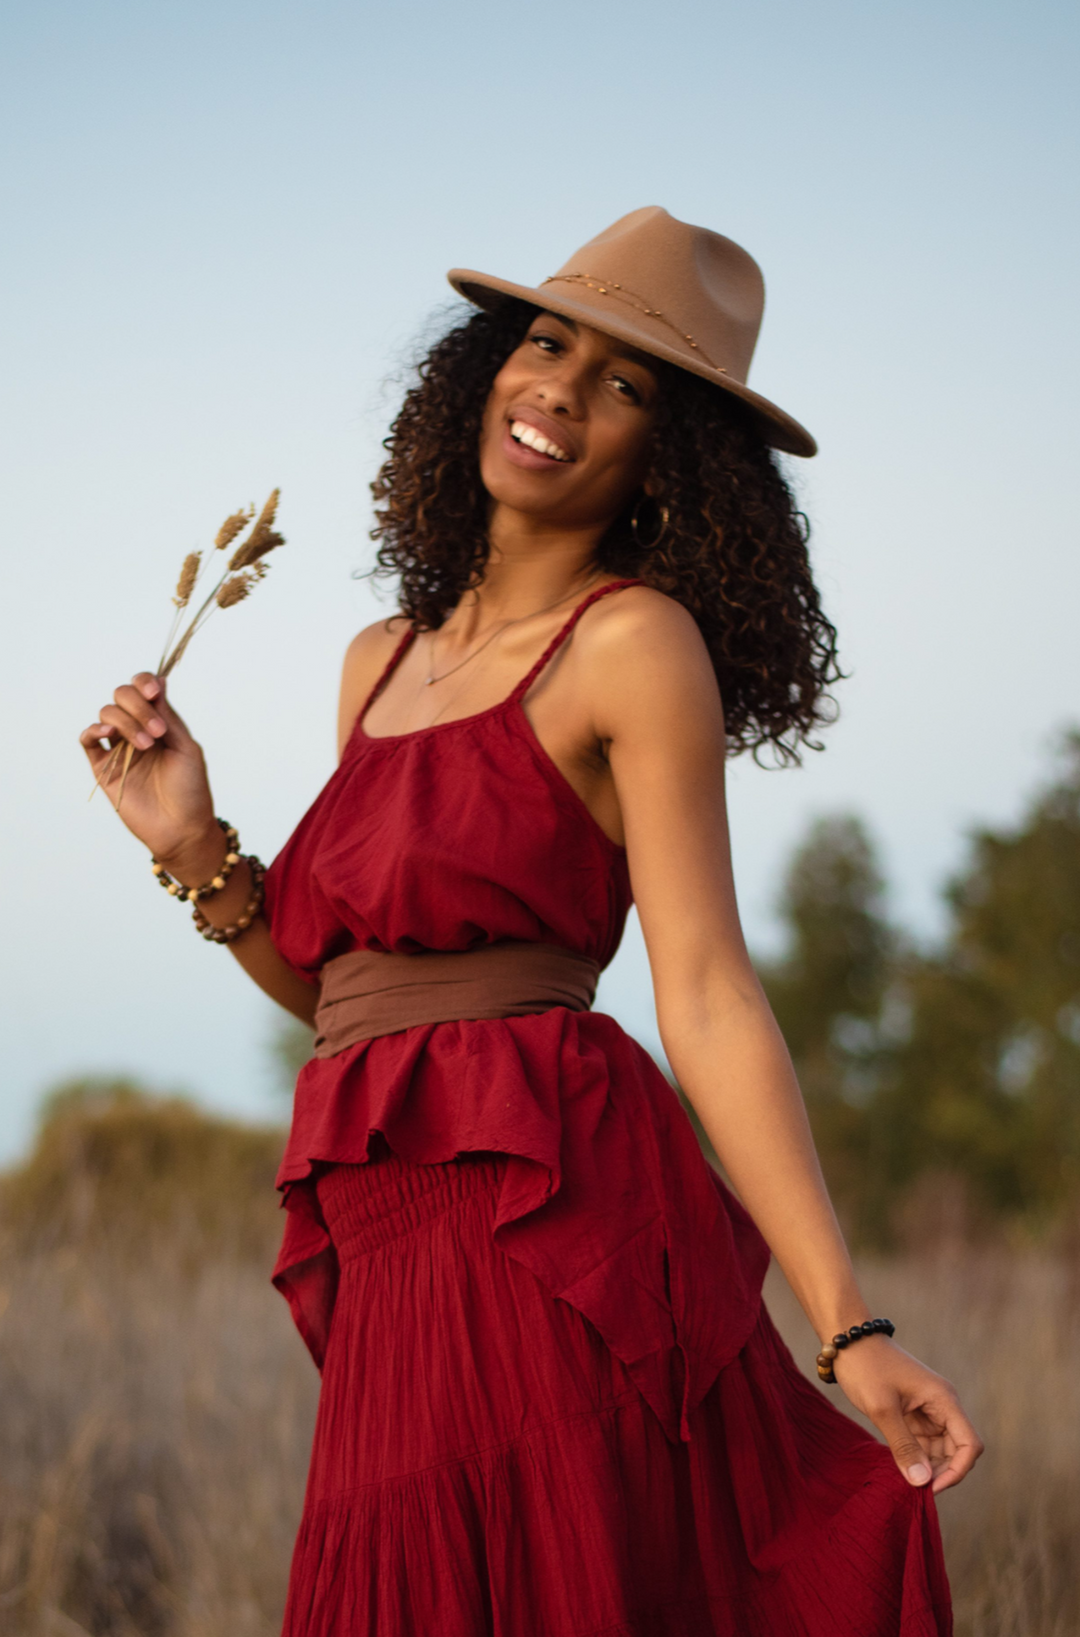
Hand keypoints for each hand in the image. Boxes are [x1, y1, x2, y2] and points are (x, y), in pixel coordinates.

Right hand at [80, 672, 217, 869]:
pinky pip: (88, 740)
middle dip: (137, 706)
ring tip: (147, 745)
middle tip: (158, 732)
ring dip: (125, 722)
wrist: (182, 829)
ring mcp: (119, 749)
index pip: (143, 689)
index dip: (144, 683)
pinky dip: (94, 730)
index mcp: (160, 723)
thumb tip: (158, 681)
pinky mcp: (104, 768)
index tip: (154, 693)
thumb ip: (168, 716)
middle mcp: (137, 731)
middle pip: (122, 696)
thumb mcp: (186, 748)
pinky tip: (108, 733)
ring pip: (107, 714)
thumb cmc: (191, 790)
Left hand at [833, 1334, 983, 1494]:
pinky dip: (916, 1456)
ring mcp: (929, 1409)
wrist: (848, 1340)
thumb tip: (922, 1482)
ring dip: (928, 1466)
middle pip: (958, 1450)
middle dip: (942, 1471)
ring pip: (941, 1449)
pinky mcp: (914, 1412)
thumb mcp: (882, 1408)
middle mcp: (943, 1405)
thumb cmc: (866, 1367)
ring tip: (906, 1479)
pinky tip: (901, 1466)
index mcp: (944, 1400)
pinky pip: (924, 1442)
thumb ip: (903, 1446)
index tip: (931, 1487)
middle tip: (915, 1487)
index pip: (970, 1444)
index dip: (957, 1471)